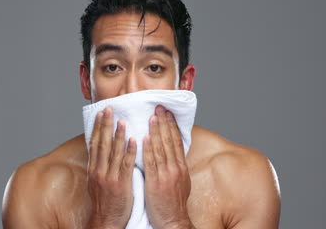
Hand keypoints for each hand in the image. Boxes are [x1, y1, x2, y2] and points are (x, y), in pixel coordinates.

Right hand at [86, 107, 136, 228]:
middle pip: (102, 144)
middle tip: (108, 109)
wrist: (105, 221)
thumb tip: (101, 150)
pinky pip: (126, 165)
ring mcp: (109, 177)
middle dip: (105, 125)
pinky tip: (134, 140)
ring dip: (118, 135)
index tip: (100, 114)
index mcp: (94, 169)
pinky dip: (130, 152)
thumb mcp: (97, 181)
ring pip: (114, 152)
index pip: (94, 143)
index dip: (97, 127)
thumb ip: (100, 165)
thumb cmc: (104, 202)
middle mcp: (99, 170)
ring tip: (122, 120)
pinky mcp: (121, 184)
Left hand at [143, 105, 193, 228]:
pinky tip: (144, 137)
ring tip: (152, 116)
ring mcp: (166, 174)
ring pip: (161, 148)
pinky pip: (151, 162)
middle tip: (159, 107)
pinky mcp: (156, 182)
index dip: (172, 126)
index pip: (177, 141)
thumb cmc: (173, 204)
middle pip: (170, 141)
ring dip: (156, 131)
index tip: (167, 113)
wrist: (173, 221)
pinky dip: (148, 148)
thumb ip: (175, 166)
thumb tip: (171, 153)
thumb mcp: (180, 182)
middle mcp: (176, 168)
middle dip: (165, 123)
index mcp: (181, 167)